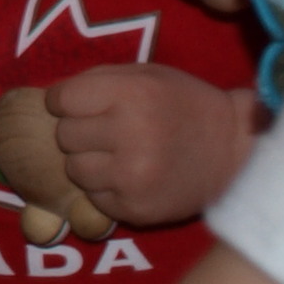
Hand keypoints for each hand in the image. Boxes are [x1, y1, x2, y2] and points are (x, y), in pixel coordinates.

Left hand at [49, 65, 251, 226]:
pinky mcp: (136, 209)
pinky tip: (131, 177)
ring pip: (74, 170)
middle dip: (78, 131)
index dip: (66, 102)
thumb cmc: (184, 105)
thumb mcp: (146, 74)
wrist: (234, 152)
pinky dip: (105, 189)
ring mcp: (132, 176)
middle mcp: (129, 134)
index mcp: (131, 94)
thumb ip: (97, 81)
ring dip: (89, 162)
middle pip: (64, 135)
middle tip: (108, 132)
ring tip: (120, 155)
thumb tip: (49, 100)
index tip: (81, 106)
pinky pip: (94, 198)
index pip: (62, 100)